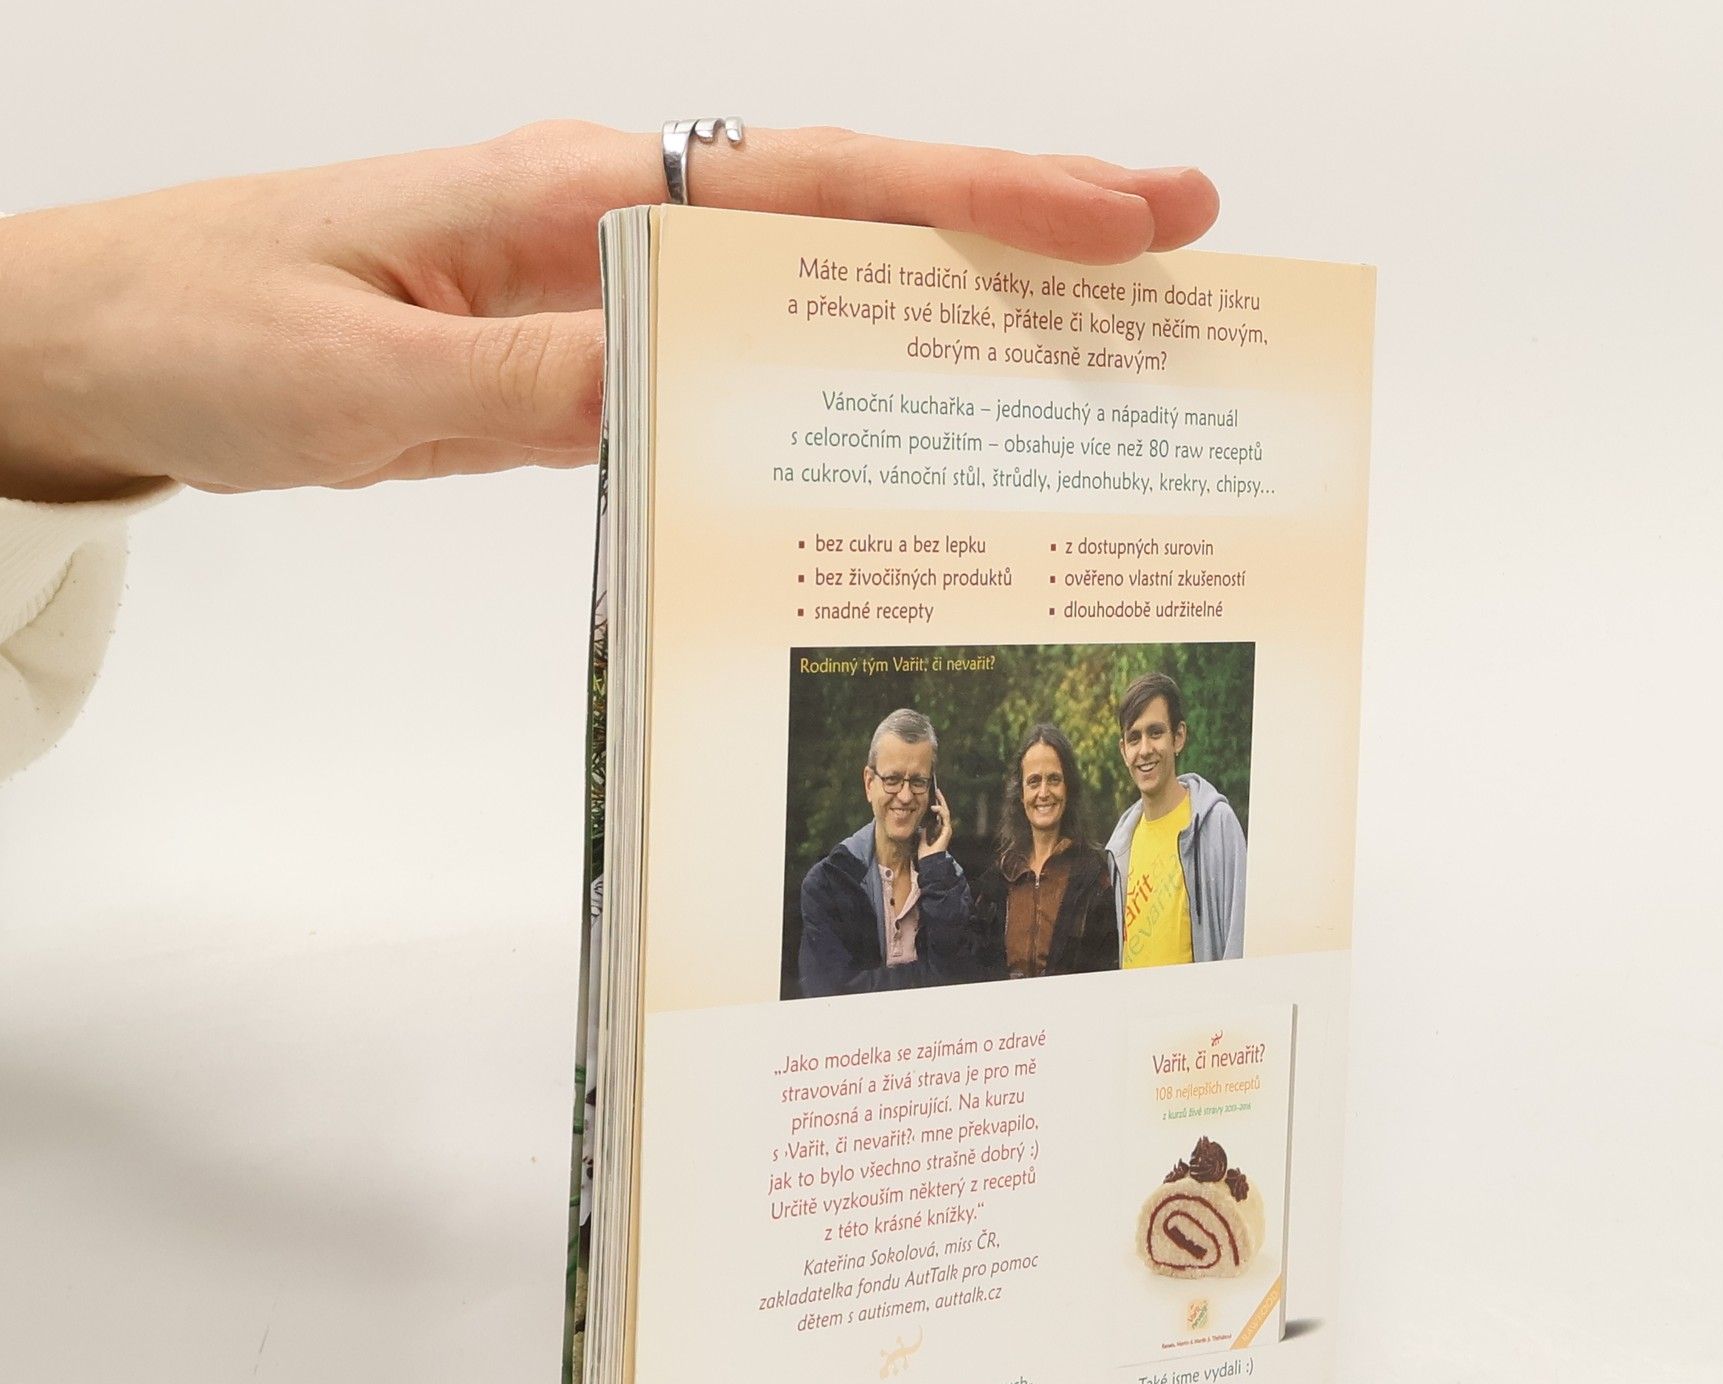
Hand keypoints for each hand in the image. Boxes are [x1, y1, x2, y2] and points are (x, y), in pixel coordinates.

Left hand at [0, 122, 1217, 501]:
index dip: (978, 200)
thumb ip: (535, 384)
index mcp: (573, 196)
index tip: (1123, 218)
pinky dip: (832, 382)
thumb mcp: (360, 380)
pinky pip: (736, 362)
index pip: (814, 188)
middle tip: (1176, 249)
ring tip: (1085, 340)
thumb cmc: (204, 334)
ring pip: (808, 287)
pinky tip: (896, 418)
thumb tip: (690, 389)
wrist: (97, 347)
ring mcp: (600, 286)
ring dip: (946, 306)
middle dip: (1017, 226)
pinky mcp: (575, 353)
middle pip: (849, 212)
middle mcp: (609, 222)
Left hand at [921, 789, 954, 856]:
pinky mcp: (947, 831)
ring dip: (942, 802)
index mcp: (939, 829)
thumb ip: (924, 831)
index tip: (933, 796)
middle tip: (937, 790)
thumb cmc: (925, 853)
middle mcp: (944, 828)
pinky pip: (945, 818)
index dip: (937, 804)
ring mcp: (946, 829)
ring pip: (946, 812)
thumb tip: (921, 824)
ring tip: (937, 794)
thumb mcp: (922, 838)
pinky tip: (935, 807)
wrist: (928, 861)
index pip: (940, 814)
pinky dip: (941, 811)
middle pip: (944, 811)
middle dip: (941, 800)